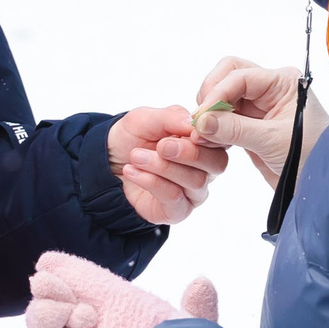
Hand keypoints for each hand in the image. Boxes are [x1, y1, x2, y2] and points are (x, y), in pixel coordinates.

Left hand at [108, 106, 228, 225]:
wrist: (107, 161)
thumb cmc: (133, 137)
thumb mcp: (147, 118)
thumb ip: (172, 117)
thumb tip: (194, 123)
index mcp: (204, 141)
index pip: (221, 139)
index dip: (209, 136)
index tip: (190, 131)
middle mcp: (205, 168)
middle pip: (216, 164)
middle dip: (189, 153)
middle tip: (161, 146)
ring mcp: (193, 191)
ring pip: (195, 181)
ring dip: (163, 167)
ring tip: (136, 156)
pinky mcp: (177, 210)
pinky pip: (174, 198)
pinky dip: (152, 182)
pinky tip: (133, 171)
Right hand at [190, 58, 328, 187]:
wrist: (322, 182)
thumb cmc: (311, 156)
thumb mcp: (272, 141)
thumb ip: (235, 129)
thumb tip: (201, 121)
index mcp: (282, 82)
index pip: (239, 75)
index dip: (216, 94)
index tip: (201, 117)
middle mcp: (269, 88)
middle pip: (228, 75)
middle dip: (211, 95)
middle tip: (199, 122)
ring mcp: (259, 106)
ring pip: (223, 96)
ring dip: (210, 113)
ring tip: (202, 137)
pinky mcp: (251, 124)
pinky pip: (224, 117)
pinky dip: (214, 127)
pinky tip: (209, 142)